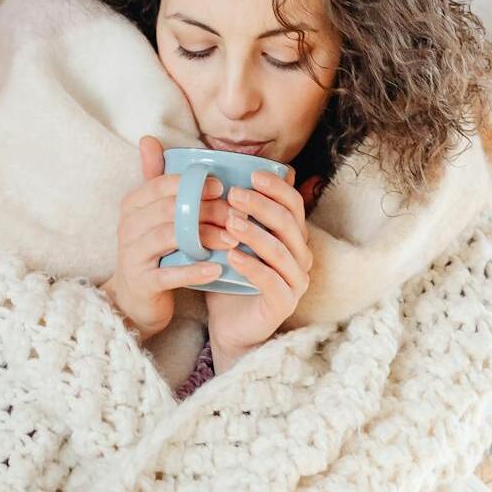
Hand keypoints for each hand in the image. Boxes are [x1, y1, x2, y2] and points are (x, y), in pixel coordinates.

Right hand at [100, 135, 238, 342]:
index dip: (194, 183)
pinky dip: (196, 270)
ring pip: (172, 237)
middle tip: (238, 214)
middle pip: (171, 209)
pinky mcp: (142, 282)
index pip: (162, 184)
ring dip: (207, 237)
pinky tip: (218, 269)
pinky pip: (171, 273)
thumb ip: (154, 179)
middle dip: (207, 209)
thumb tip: (149, 138)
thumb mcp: (151, 214)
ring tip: (234, 240)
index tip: (222, 186)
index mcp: (132, 205)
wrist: (134, 300)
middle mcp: (127, 226)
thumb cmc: (152, 251)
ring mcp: (132, 255)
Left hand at [204, 168, 315, 371]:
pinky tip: (231, 257)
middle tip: (233, 195)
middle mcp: (300, 254)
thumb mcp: (221, 237)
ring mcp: (295, 279)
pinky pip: (273, 281)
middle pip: (288, 221)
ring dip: (255, 233)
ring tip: (230, 223)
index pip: (292, 202)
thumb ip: (214, 205)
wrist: (227, 325)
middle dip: (261, 205)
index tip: (250, 175)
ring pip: (281, 249)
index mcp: (290, 233)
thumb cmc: (226, 275)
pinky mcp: (285, 302)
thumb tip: (192, 166)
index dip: (275, 186)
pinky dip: (253, 266)